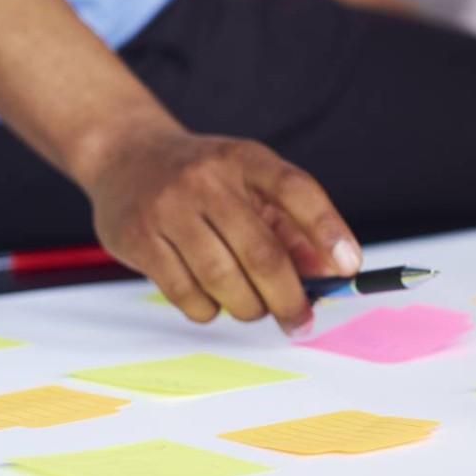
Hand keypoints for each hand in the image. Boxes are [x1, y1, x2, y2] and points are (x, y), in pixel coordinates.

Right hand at [78, 130, 359, 335]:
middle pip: (262, 252)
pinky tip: (213, 300)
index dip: (328, 230)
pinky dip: (209, 309)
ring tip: (253, 308)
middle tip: (300, 321)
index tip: (350, 268)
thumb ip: (294, 227)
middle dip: (289, 298)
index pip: (297, 190)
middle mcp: (208, 178)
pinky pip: (185, 294)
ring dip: (248, 307)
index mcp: (247, 159)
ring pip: (223, 280)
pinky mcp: (137, 237)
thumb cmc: (206, 181)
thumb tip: (331, 274)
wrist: (125, 155)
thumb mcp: (252, 186)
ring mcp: (168, 207)